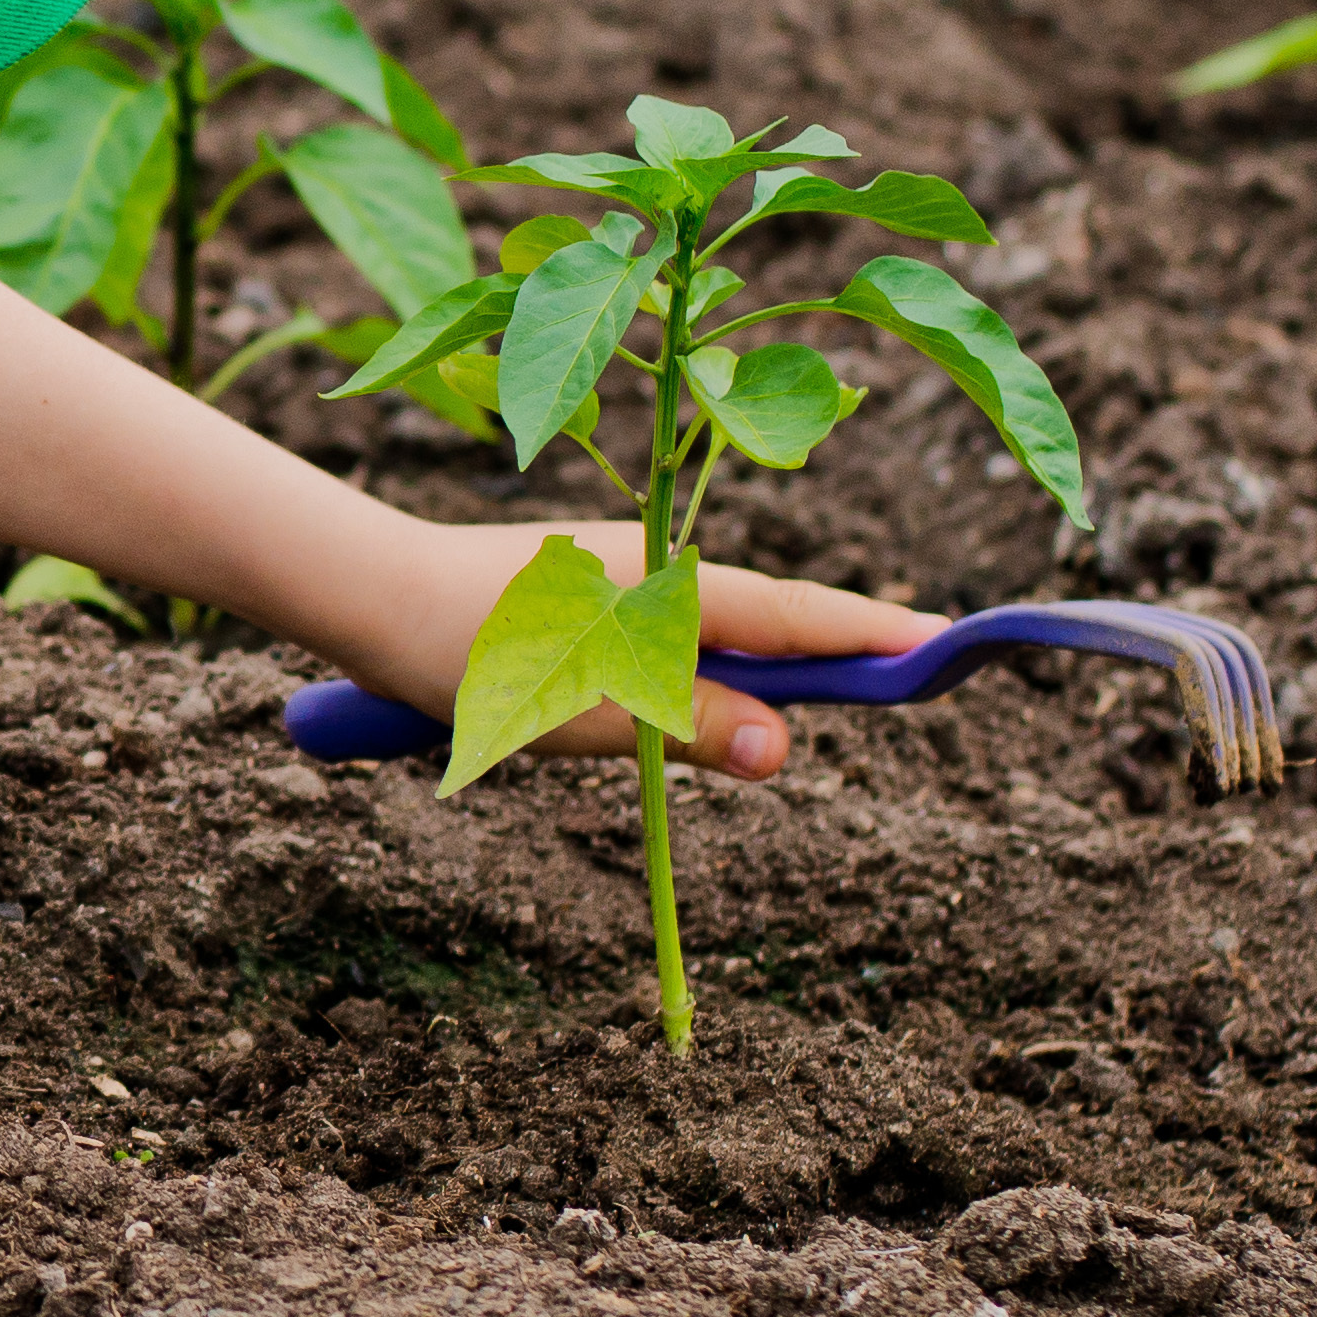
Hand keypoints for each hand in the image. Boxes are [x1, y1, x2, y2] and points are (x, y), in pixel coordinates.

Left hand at [376, 522, 937, 780]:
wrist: (368, 593)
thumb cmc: (465, 650)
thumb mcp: (582, 706)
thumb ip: (684, 724)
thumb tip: (782, 747)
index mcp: (672, 586)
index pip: (798, 615)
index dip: (874, 633)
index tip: (948, 642)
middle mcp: (659, 568)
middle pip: (772, 618)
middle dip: (836, 649)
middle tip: (910, 672)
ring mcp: (623, 577)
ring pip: (719, 628)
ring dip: (763, 663)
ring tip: (820, 689)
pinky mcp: (590, 596)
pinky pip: (671, 632)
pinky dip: (705, 661)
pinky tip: (701, 690)